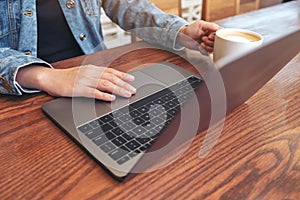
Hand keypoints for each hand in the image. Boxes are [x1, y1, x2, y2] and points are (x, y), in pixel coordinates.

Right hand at [16, 65, 136, 100]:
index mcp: (92, 69)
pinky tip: (111, 98)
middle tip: (133, 90)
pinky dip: (104, 95)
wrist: (50, 78)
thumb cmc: (67, 78)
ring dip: (118, 89)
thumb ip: (95, 76)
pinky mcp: (78, 89)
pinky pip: (93, 92)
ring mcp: (84, 81)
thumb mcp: (83, 73)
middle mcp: (90, 73)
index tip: (132, 79)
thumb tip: (109, 81)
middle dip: (124, 84)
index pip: (111, 71)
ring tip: (127, 94)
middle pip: (111, 78)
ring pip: (105, 84)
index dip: (122, 75)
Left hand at [177, 20, 222, 52]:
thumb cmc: (191, 29)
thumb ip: (211, 26)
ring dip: (207, 47)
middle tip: (203, 38)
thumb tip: (220, 29)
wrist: (183, 36)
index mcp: (212, 30)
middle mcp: (212, 37)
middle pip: (218, 42)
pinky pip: (208, 53)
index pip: (221, 34)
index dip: (216, 37)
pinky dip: (204, 51)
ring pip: (213, 48)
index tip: (210, 36)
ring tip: (201, 43)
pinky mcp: (204, 49)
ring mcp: (208, 43)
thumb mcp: (201, 24)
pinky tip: (199, 47)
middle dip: (210, 42)